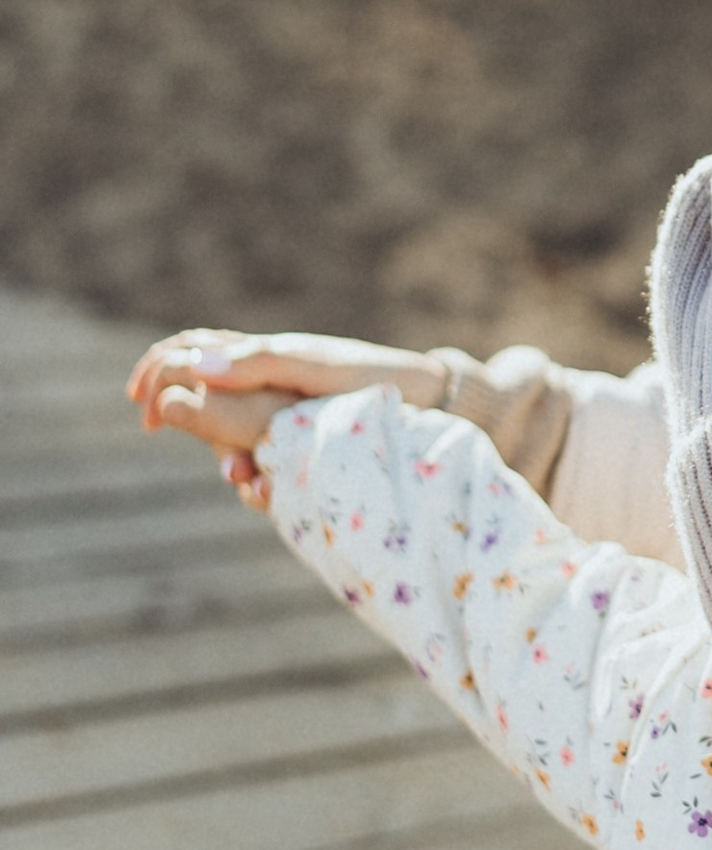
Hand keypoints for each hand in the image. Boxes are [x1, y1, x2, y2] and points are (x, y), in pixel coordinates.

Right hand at [129, 327, 436, 511]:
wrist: (432, 404)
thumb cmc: (373, 378)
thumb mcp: (312, 367)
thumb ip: (259, 363)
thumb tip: (195, 366)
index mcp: (261, 357)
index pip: (191, 352)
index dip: (158, 373)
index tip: (141, 406)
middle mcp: (267, 387)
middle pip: (208, 408)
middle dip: (201, 437)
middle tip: (225, 468)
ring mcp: (287, 418)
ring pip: (237, 444)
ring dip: (238, 467)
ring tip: (259, 488)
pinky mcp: (309, 446)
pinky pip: (269, 465)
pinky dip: (264, 482)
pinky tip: (277, 496)